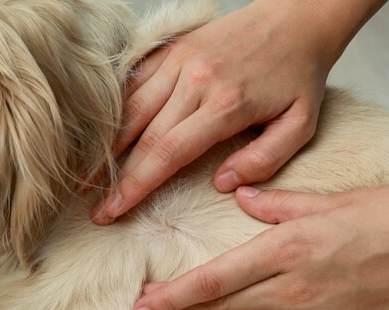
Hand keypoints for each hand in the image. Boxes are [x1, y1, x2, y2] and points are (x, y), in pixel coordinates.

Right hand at [93, 0, 385, 224]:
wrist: (297, 18)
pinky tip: (103, 135)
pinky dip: (116, 110)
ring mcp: (180, 61)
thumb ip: (265, 159)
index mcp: (225, 104)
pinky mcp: (173, 49)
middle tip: (96, 208)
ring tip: (86, 176)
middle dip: (115, 177)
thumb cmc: (300, 75)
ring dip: (106, 146)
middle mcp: (195, 81)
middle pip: (142, 136)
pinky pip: (134, 82)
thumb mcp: (301, 124)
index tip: (114, 211)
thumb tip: (223, 184)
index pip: (167, 153)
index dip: (136, 186)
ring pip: (130, 109)